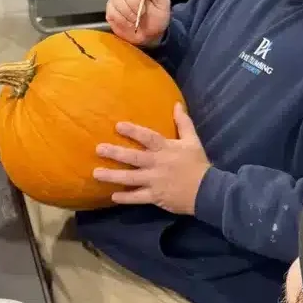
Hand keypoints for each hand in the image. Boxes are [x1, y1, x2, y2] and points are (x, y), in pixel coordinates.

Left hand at [94, 105, 209, 214]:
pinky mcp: (155, 196)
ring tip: (96, 173)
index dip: (133, 131)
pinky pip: (137, 197)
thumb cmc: (198, 164)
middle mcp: (158, 164)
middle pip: (134, 158)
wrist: (207, 191)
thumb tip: (177, 104)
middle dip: (115, 153)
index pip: (148, 137)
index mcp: (166, 149)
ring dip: (113, 176)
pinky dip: (125, 197)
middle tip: (99, 149)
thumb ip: (183, 123)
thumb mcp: (193, 140)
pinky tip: (113, 196)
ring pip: (131, 178)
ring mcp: (155, 181)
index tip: (118, 126)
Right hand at [106, 0, 170, 47]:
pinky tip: (130, 23)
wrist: (151, 34)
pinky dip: (122, 19)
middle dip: (134, 2)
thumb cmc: (158, 17)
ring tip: (137, 19)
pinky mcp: (111, 9)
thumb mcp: (162, 3)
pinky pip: (112, 11)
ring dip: (128, 12)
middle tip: (143, 12)